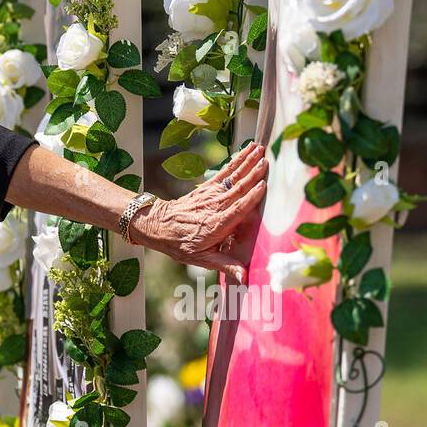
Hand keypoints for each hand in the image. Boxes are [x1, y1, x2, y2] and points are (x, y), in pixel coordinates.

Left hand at [129, 142, 267, 280]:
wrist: (159, 225)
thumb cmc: (181, 244)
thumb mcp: (201, 259)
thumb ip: (225, 265)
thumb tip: (245, 276)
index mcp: (217, 225)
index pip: (237, 209)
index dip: (250, 197)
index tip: (264, 185)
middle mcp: (215, 207)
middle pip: (237, 188)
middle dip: (253, 174)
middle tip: (267, 161)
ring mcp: (211, 195)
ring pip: (232, 177)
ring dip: (247, 162)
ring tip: (260, 149)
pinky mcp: (207, 188)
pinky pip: (224, 172)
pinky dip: (236, 161)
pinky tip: (245, 152)